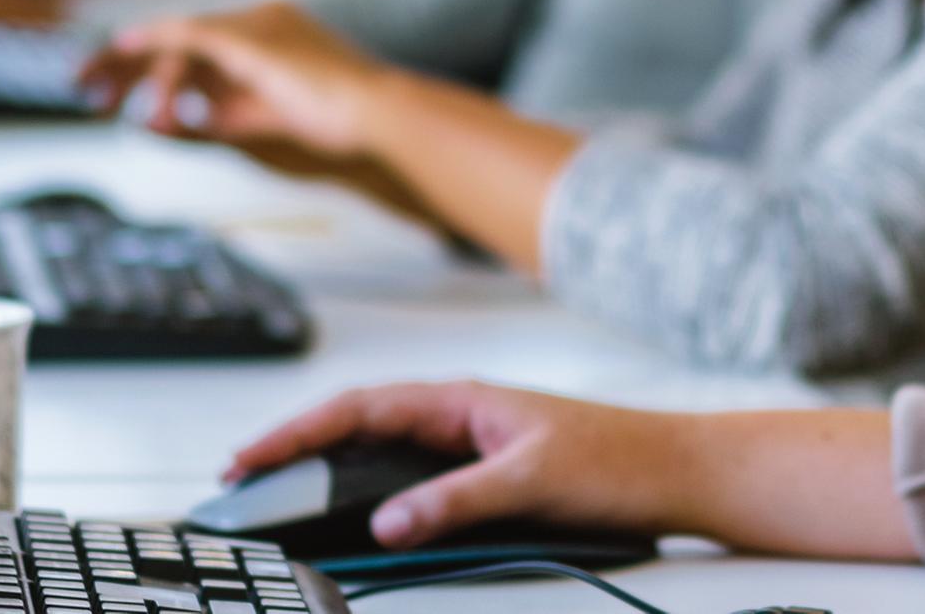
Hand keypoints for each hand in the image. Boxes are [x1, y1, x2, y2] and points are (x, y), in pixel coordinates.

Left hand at [76, 3, 393, 157]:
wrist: (377, 116)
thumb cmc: (333, 125)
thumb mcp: (255, 125)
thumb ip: (209, 120)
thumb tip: (157, 122)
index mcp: (263, 37)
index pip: (191, 46)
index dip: (145, 68)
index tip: (107, 92)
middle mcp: (257, 19)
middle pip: (175, 35)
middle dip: (122, 61)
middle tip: (79, 86)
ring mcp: (256, 23)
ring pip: (178, 40)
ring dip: (137, 72)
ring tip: (102, 102)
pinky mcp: (253, 36)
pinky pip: (190, 36)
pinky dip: (154, 47)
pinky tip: (122, 56)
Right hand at [224, 383, 705, 548]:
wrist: (680, 472)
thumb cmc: (620, 461)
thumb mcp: (530, 483)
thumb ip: (455, 501)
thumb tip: (388, 523)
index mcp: (464, 401)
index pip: (359, 409)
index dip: (297, 432)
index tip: (249, 457)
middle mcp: (462, 417)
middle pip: (359, 427)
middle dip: (297, 449)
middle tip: (244, 480)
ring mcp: (473, 444)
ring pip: (383, 453)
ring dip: (332, 471)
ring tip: (283, 497)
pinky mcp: (489, 473)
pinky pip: (413, 479)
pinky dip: (375, 494)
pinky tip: (359, 515)